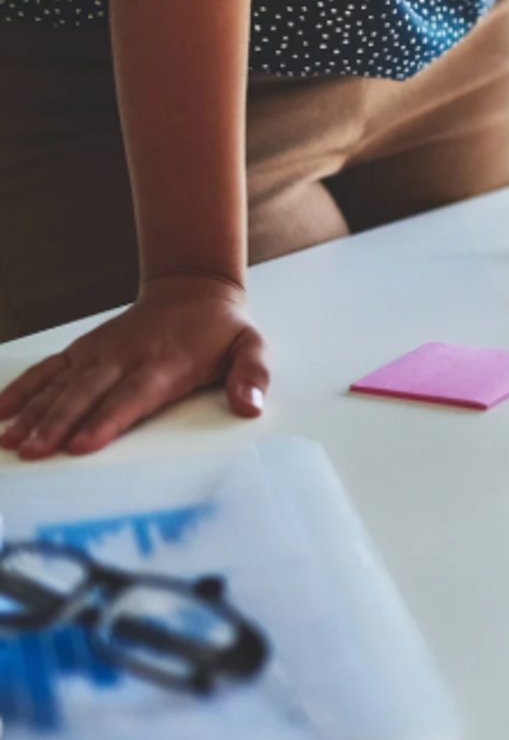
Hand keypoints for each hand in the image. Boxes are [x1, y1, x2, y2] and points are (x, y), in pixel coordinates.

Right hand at [0, 275, 268, 458]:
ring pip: (63, 385)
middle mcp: (126, 357)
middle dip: (60, 424)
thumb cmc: (221, 328)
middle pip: (88, 394)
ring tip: (12, 442)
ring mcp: (100, 352)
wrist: (193, 288)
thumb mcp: (251, 346)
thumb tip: (250, 407)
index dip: (107, 420)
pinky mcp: (84, 350)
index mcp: (166, 363)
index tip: (83, 444)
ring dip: (36, 413)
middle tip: (35, 452)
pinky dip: (23, 388)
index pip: (132, 397)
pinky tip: (0, 413)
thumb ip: (252, 376)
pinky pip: (49, 369)